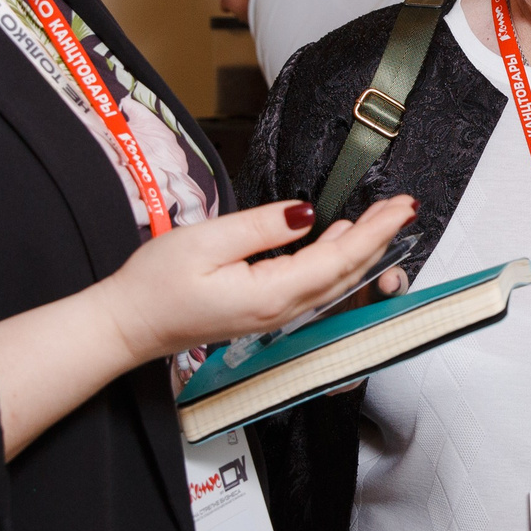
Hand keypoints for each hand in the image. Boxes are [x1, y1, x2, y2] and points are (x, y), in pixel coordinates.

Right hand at [98, 196, 416, 365]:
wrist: (128, 325)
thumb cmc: (155, 285)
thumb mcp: (206, 241)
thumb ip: (261, 227)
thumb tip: (306, 213)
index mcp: (272, 294)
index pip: (339, 258)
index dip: (374, 231)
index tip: (399, 207)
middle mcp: (282, 311)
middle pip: (345, 272)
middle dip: (379, 237)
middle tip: (403, 206)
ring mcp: (275, 316)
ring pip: (333, 280)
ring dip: (360, 247)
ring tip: (380, 217)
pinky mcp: (265, 312)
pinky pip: (313, 285)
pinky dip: (335, 260)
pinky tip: (337, 238)